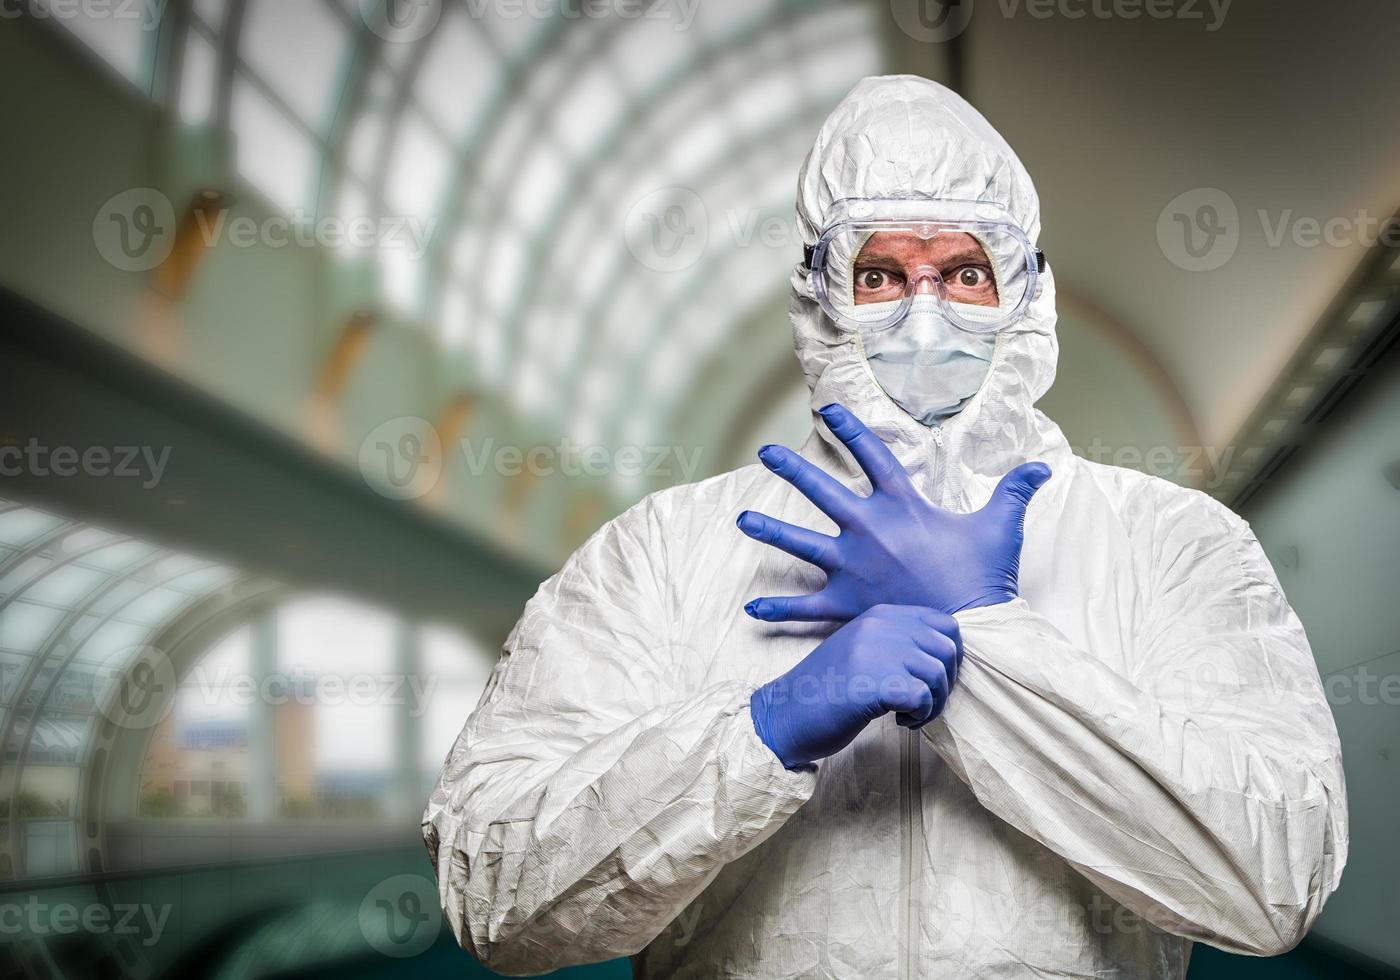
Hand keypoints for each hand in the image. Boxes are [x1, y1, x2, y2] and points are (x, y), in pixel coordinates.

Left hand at [739, 403, 1049, 621]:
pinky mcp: (846, 605)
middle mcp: (868, 531)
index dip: (851, 429)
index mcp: (902, 506)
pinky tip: (752, 609)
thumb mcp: (1001, 528)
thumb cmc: (983, 579)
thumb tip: (1043, 465)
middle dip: (790, 469)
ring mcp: (852, 568)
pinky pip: (804, 608)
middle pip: (820, 491)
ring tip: (742, 521)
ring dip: (770, 531)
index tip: (828, 409)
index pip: (872, 455)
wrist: (971, 633)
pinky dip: (778, 610)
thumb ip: (1015, 492)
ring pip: (800, 544)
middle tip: (765, 453)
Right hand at [750, 604, 961, 769]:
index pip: (943, 622)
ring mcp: (876, 652)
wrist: (785, 713)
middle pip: (948, 648)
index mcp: (879, 615)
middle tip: (923, 702)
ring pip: (938, 674)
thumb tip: (946, 656)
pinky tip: (899, 721)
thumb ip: (897, 643)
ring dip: (932, 703)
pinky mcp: (875, 683)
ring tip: (908, 715)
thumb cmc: (826, 690)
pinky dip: (920, 716)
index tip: (933, 679)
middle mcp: (880, 626)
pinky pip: (923, 697)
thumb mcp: (863, 651)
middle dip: (945, 682)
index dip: (950, 655)